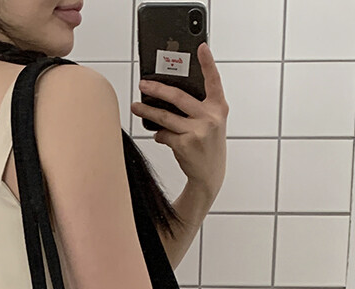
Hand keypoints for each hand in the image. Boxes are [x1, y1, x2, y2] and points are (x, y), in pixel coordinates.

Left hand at [131, 43, 227, 200]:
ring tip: (136, 106)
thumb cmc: (208, 145)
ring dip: (147, 111)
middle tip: (143, 84)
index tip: (201, 47)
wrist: (210, 175)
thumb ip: (198, 107)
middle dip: (157, 89)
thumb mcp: (211, 123)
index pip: (214, 81)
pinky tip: (159, 135)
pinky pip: (164, 134)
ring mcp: (198, 132)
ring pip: (165, 116)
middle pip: (178, 97)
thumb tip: (168, 94)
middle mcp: (210, 118)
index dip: (208, 63)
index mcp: (218, 108)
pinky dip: (159, 134)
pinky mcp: (185, 145)